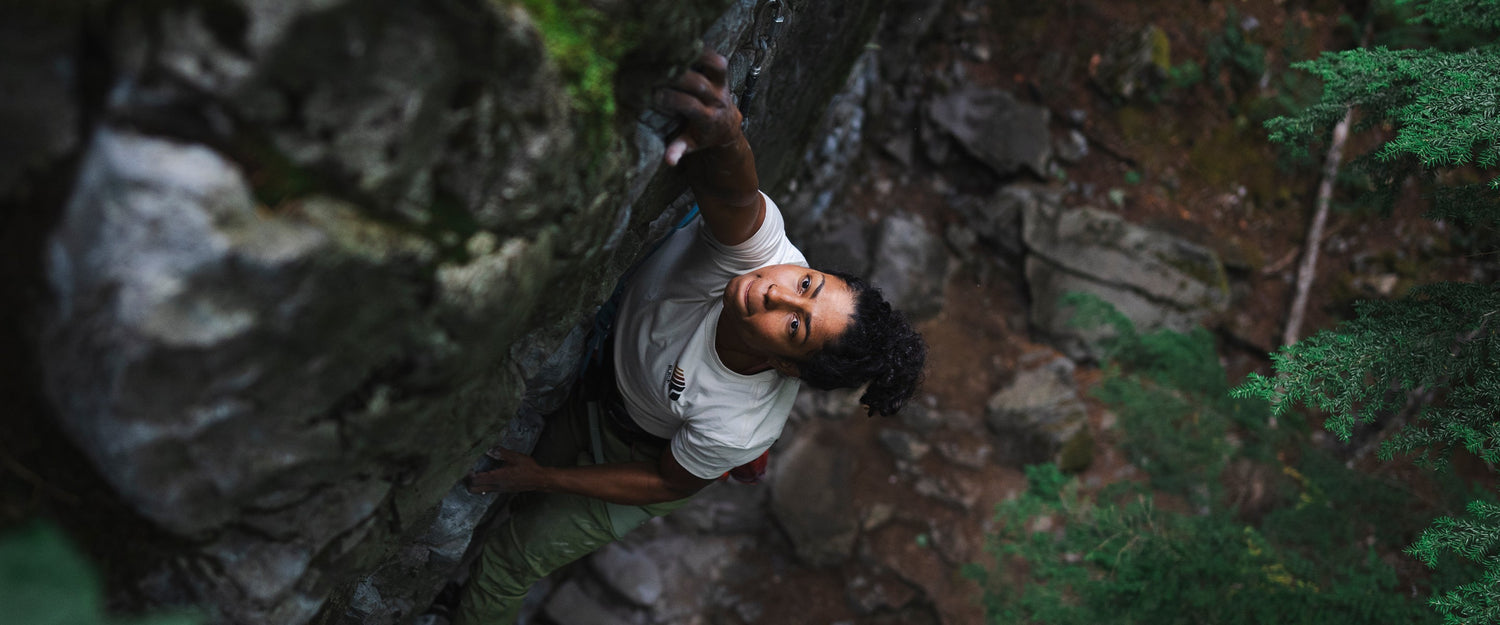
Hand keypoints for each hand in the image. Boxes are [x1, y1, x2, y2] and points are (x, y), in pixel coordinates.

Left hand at [465, 448, 545, 494]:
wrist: (539, 480)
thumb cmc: (529, 468)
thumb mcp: (516, 457)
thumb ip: (501, 453)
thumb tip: (489, 450)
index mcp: (498, 477)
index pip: (478, 480)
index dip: (470, 475)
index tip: (469, 467)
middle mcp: (497, 486)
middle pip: (475, 489)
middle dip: (469, 482)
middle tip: (468, 473)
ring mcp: (500, 490)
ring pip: (481, 491)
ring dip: (475, 484)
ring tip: (475, 474)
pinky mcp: (503, 491)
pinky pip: (488, 490)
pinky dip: (483, 485)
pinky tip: (486, 477)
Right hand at [657, 48, 741, 165]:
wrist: (728, 126)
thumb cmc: (703, 135)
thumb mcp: (691, 145)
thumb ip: (679, 150)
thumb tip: (668, 160)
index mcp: (708, 118)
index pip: (690, 106)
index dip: (672, 100)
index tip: (653, 95)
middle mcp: (718, 100)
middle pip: (699, 85)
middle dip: (677, 77)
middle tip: (656, 70)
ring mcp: (722, 85)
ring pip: (716, 66)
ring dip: (698, 56)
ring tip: (674, 51)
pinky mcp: (723, 75)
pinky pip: (717, 59)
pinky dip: (703, 51)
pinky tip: (683, 45)